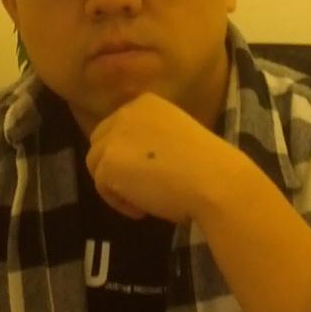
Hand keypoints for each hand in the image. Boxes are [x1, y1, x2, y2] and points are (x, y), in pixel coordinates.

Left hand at [85, 93, 246, 224]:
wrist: (215, 180)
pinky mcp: (108, 163)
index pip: (118, 128)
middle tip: (141, 188)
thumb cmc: (207, 165)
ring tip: (144, 201)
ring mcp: (114, 137)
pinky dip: (119, 202)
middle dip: (115, 167)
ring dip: (115, 185)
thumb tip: (133, 160)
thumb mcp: (176, 135)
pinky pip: (101, 187)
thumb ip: (150, 138)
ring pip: (96, 164)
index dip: (128, 154)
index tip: (149, 173)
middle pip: (100, 143)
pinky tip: (143, 209)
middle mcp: (126, 113)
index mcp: (146, 102)